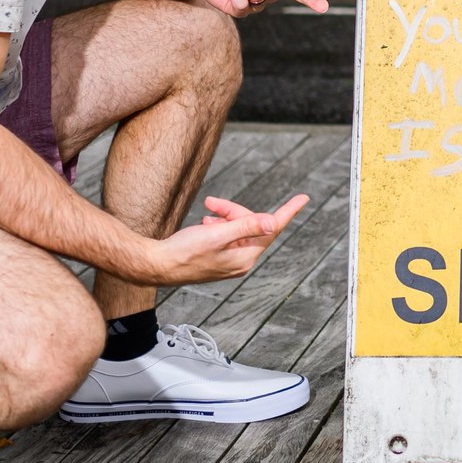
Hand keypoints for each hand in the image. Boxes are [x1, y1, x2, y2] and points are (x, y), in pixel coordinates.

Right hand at [135, 193, 309, 284]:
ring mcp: (229, 261)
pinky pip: (227, 235)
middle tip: (213, 203)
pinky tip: (205, 223)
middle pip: (251, 225)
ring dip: (224, 216)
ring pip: (237, 228)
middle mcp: (240, 261)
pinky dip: (218, 225)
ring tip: (207, 211)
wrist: (158, 265)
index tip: (303, 198)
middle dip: (234, 210)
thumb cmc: (184, 252)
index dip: (288, 211)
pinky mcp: (218, 258)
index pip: (272, 229)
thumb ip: (246, 227)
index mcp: (244, 257)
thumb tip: (272, 223)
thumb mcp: (217, 235)